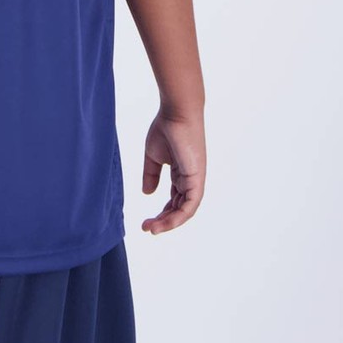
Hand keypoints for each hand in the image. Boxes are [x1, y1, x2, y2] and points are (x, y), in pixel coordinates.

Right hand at [140, 108, 205, 233]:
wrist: (177, 113)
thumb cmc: (166, 128)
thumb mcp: (153, 155)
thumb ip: (151, 175)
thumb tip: (147, 193)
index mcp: (181, 174)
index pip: (174, 200)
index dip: (161, 212)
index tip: (145, 221)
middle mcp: (190, 180)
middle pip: (179, 208)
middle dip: (163, 221)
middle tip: (147, 228)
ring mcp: (195, 180)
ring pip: (185, 211)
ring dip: (168, 223)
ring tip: (152, 229)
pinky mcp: (197, 179)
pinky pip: (190, 205)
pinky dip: (179, 217)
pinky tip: (165, 223)